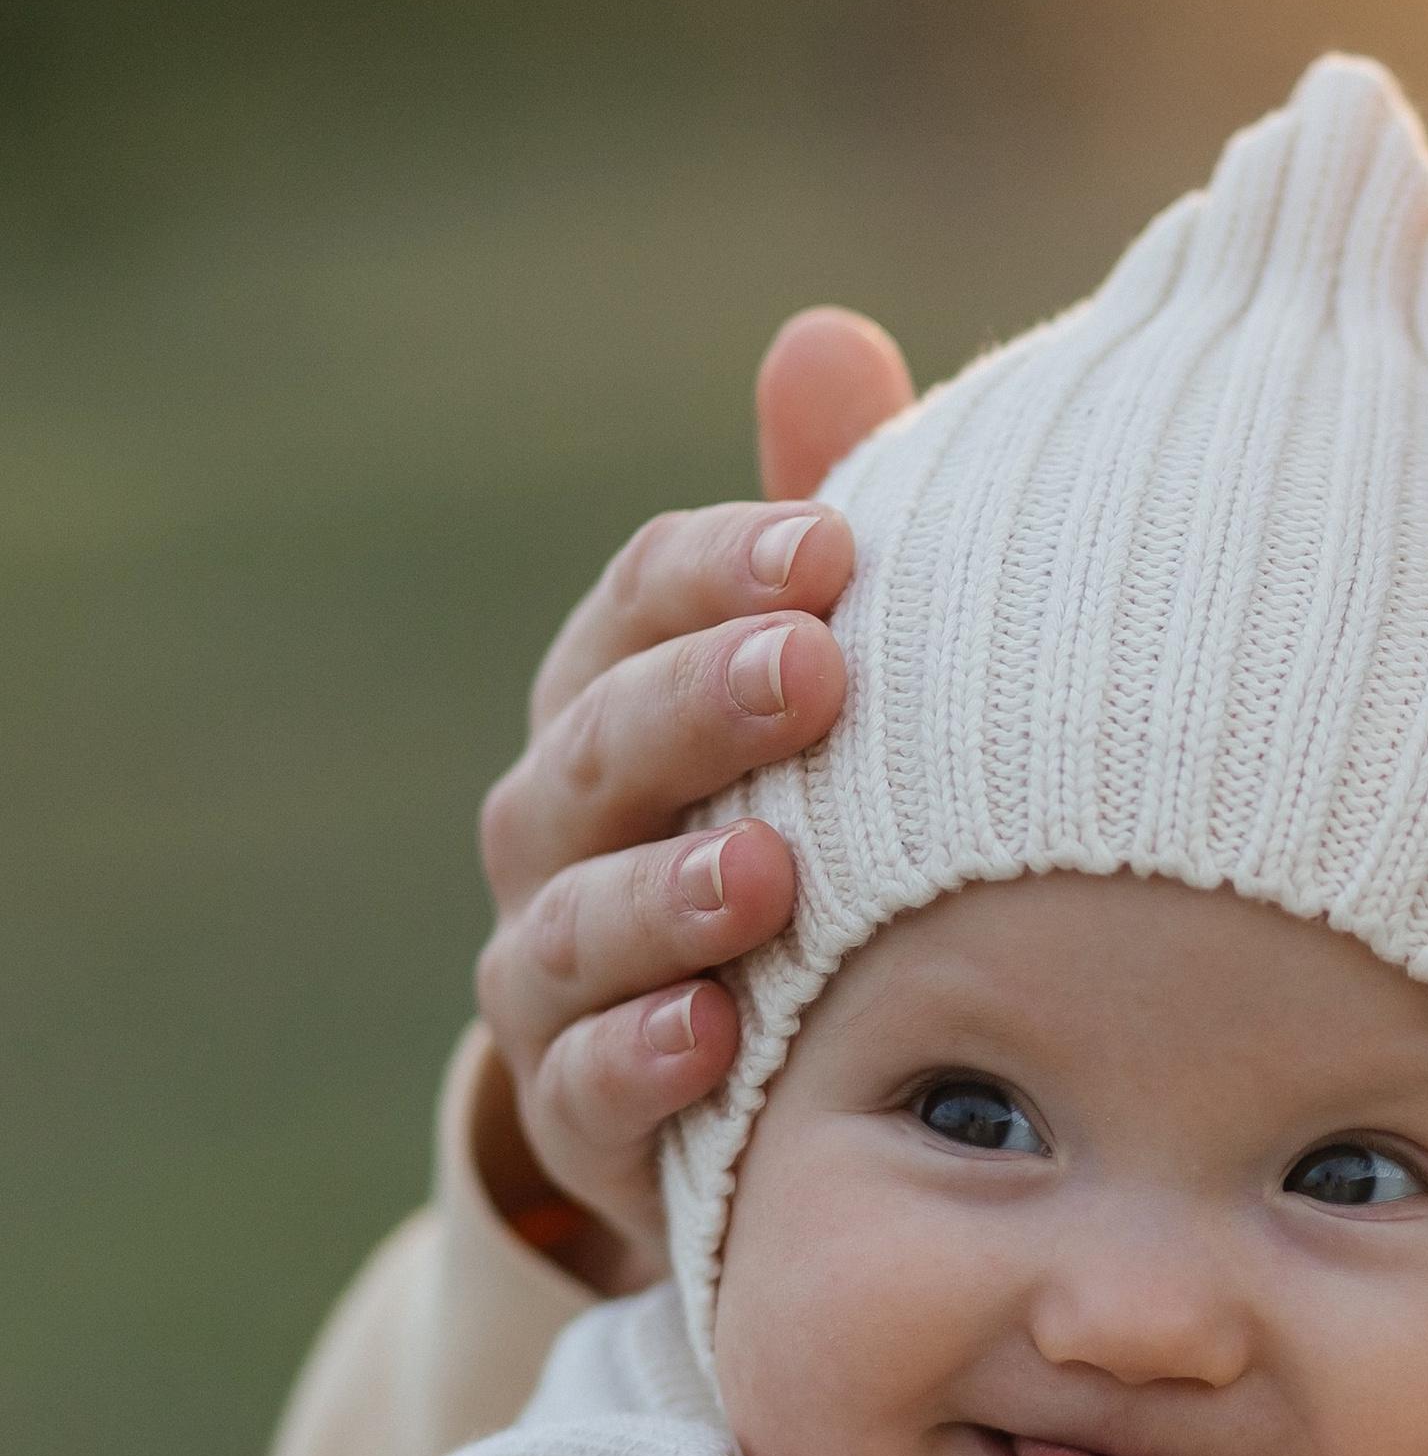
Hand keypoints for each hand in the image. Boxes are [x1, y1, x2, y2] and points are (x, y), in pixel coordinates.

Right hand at [474, 307, 916, 1285]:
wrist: (772, 1087)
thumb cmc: (825, 837)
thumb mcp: (843, 697)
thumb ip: (827, 537)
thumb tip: (826, 334)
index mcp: (625, 703)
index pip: (637, 605)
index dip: (717, 569)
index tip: (834, 544)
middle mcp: (564, 833)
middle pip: (596, 747)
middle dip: (695, 707)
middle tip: (814, 671)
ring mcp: (557, 982)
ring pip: (568, 924)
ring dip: (662, 894)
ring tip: (772, 871)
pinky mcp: (582, 1121)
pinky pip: (580, 1089)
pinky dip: (634, 1061)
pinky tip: (712, 1038)